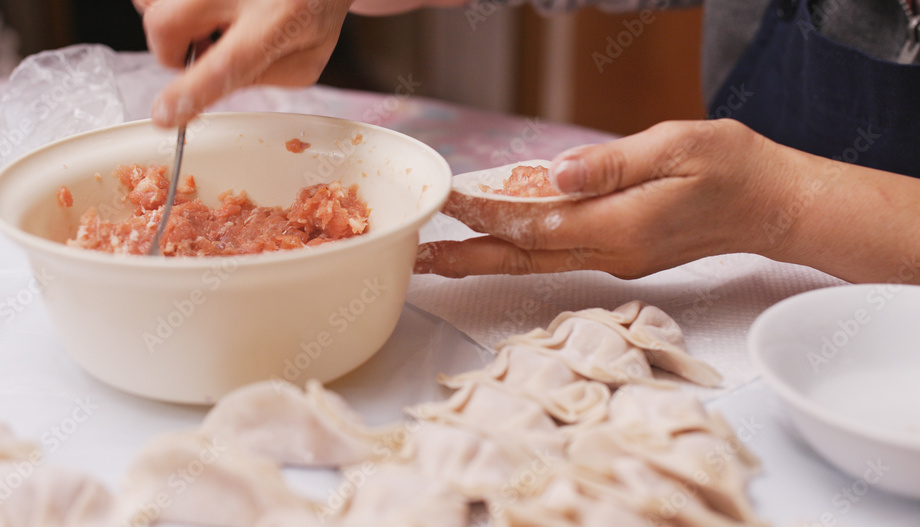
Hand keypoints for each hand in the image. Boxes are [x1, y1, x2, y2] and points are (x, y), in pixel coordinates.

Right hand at [139, 0, 353, 126]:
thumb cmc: (313, 10)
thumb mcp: (304, 60)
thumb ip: (255, 78)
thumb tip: (202, 89)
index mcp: (280, 20)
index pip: (225, 64)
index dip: (191, 93)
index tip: (165, 115)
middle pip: (164, 25)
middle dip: (169, 50)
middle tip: (200, 50)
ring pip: (152, 4)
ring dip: (172, 22)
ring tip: (212, 20)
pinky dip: (175, 6)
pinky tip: (208, 7)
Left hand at [415, 119, 797, 278]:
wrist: (773, 206)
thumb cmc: (733, 168)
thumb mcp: (676, 147)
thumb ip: (613, 165)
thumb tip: (556, 175)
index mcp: (623, 224)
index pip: (538, 224)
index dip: (488, 214)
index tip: (447, 202)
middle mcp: (612, 253)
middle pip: (525, 259)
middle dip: (468, 258)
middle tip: (420, 258)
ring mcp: (616, 260)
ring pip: (536, 264)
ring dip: (486, 260)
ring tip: (441, 257)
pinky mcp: (620, 256)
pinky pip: (558, 256)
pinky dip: (520, 251)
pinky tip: (495, 243)